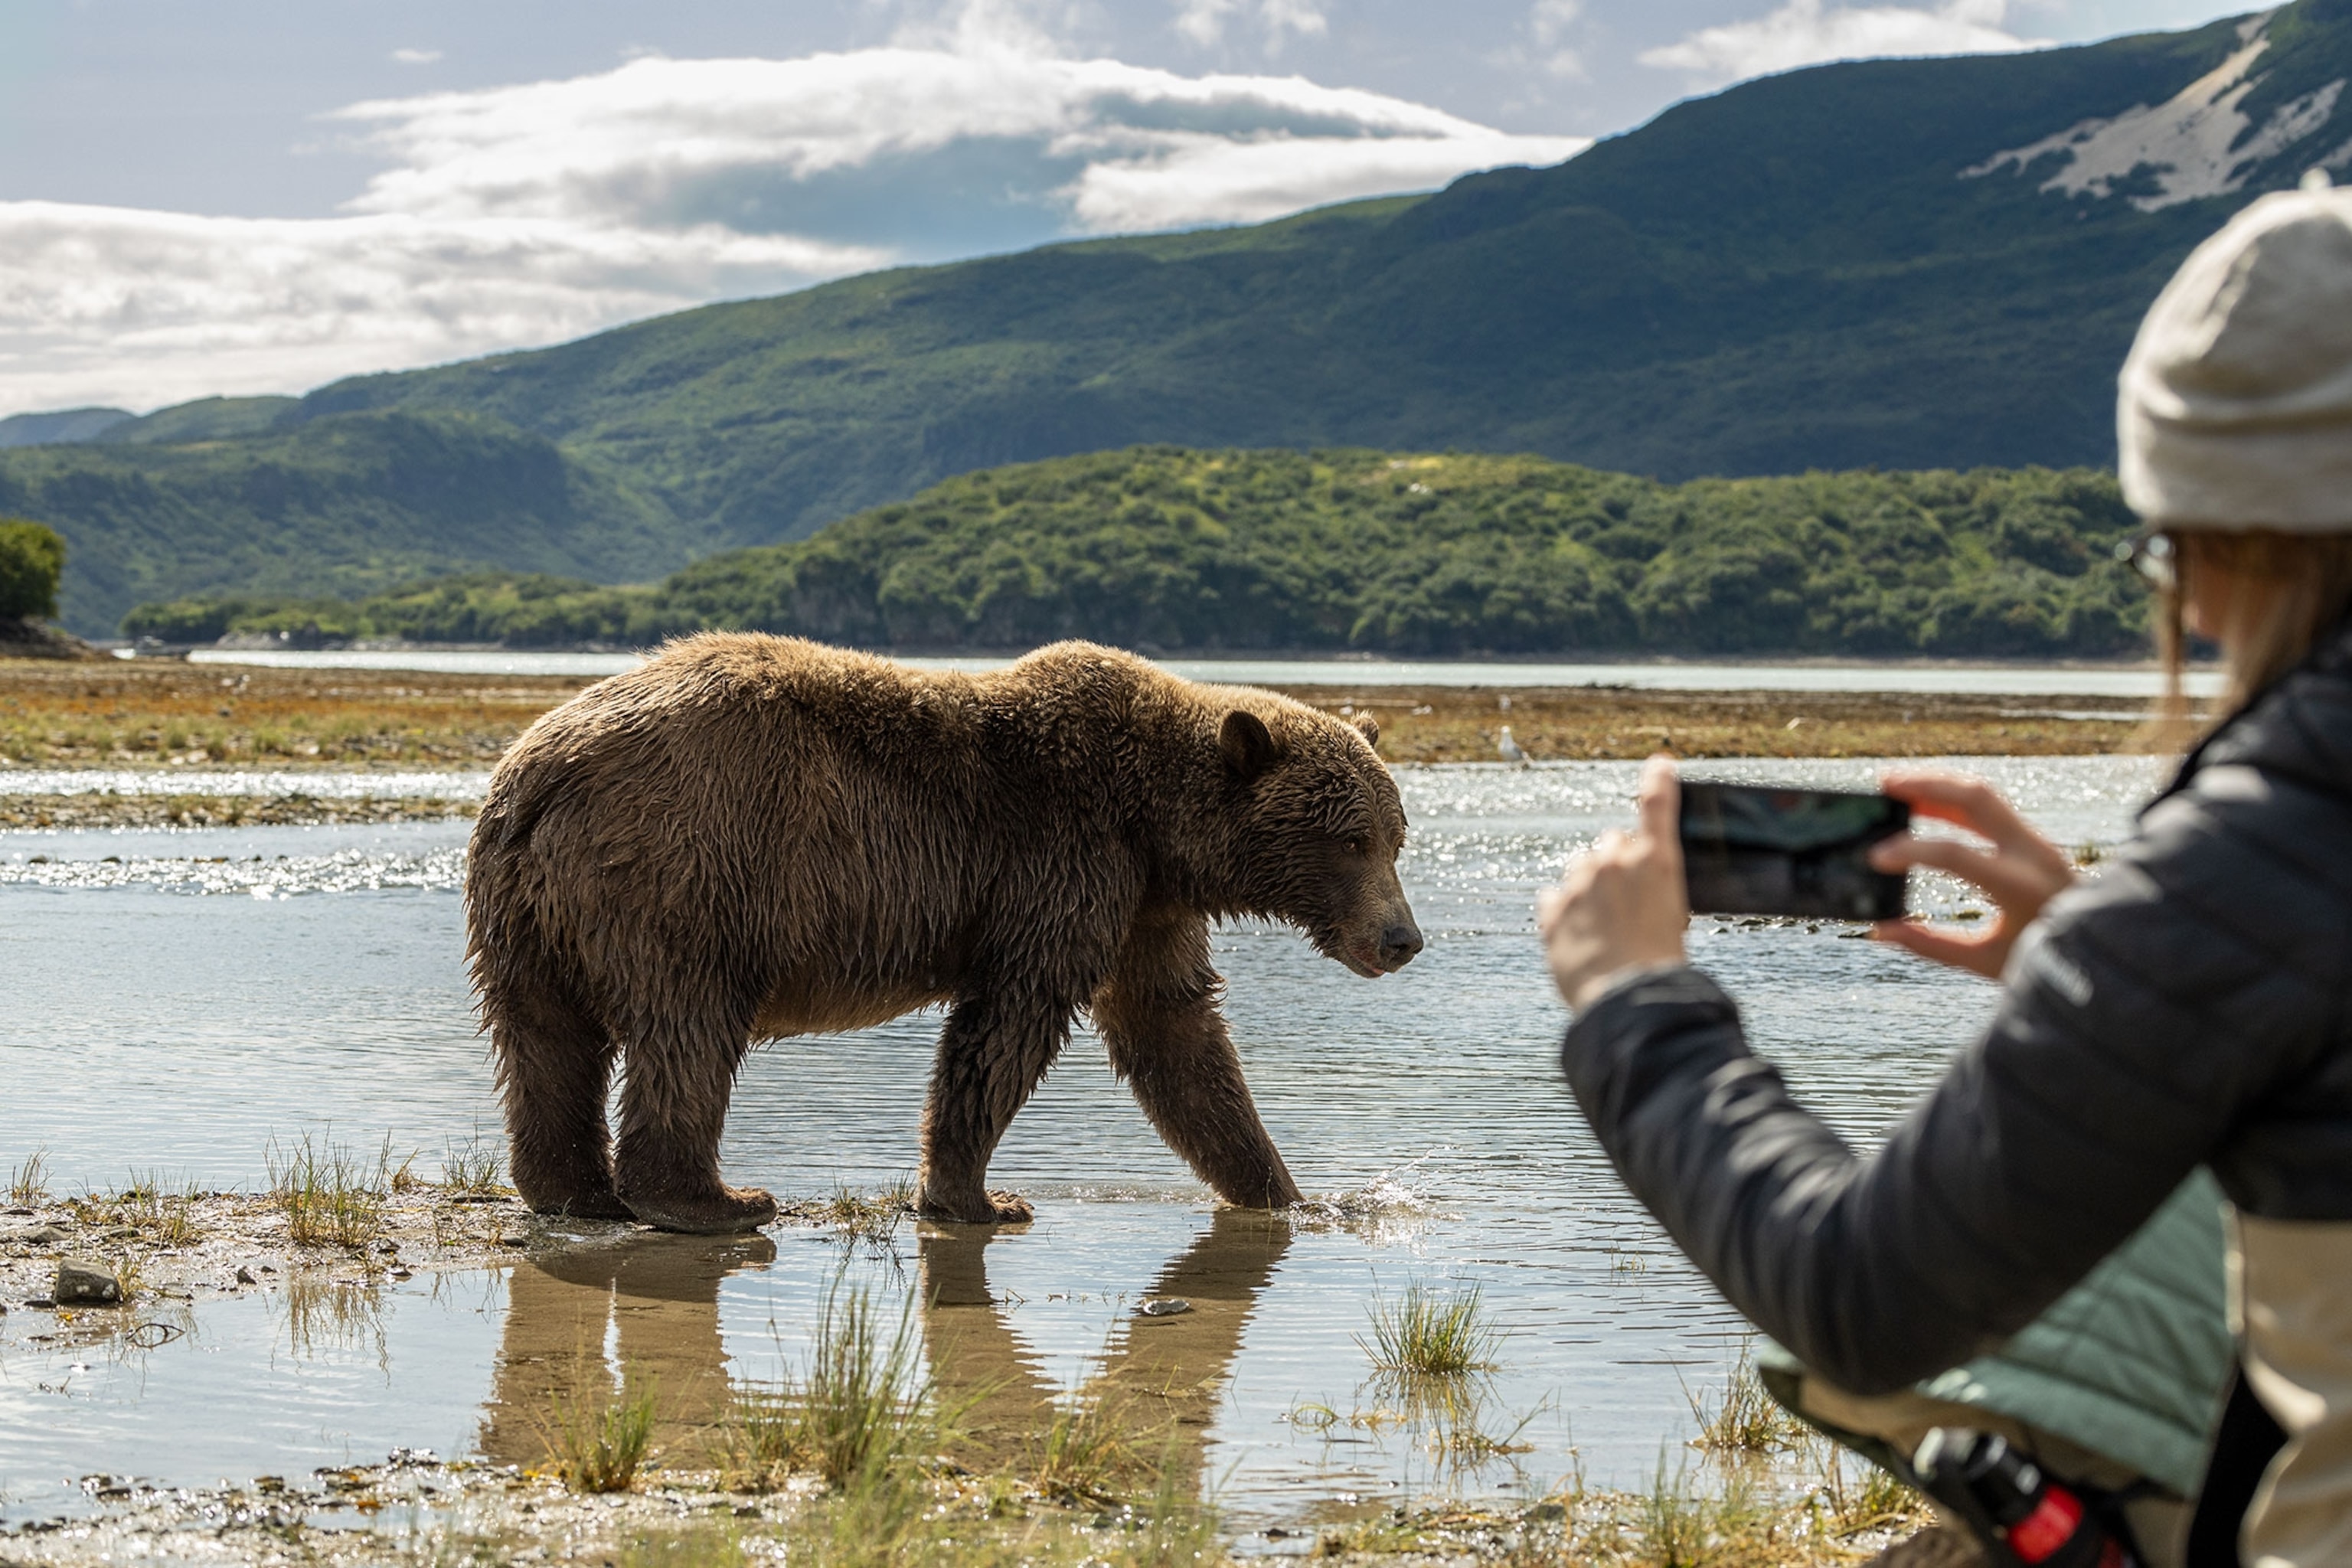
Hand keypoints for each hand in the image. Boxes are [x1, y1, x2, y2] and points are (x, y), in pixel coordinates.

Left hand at [1540, 755, 1690, 1010]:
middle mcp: (1614, 863)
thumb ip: (1651, 890)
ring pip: (1580, 868)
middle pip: (1610, 842)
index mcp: (1655, 861)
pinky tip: (1578, 936)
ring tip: (1601, 925)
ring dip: (1588, 885)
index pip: (1656, 805)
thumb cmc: (1660, 965)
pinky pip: (1554, 896)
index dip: (1658, 781)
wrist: (1629, 999)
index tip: (1659, 766)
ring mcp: (1579, 884)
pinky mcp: (1552, 910)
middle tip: (1625, 898)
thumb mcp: (1673, 919)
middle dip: (1616, 861)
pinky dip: (1564, 910)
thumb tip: (1637, 890)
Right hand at [1868, 771, 2078, 978]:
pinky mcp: (2035, 841)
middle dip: (1926, 786)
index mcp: (2019, 887)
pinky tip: (1928, 802)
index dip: (1910, 851)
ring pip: (1984, 794)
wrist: (2103, 955)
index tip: (1876, 857)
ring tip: (1898, 785)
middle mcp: (2032, 855)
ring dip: (1940, 784)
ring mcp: (2037, 842)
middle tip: (1884, 784)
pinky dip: (1956, 799)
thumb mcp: (1984, 961)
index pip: (1954, 854)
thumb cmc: (2044, 962)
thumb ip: (1930, 944)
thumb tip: (1881, 931)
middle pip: (1975, 799)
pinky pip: (1992, 806)